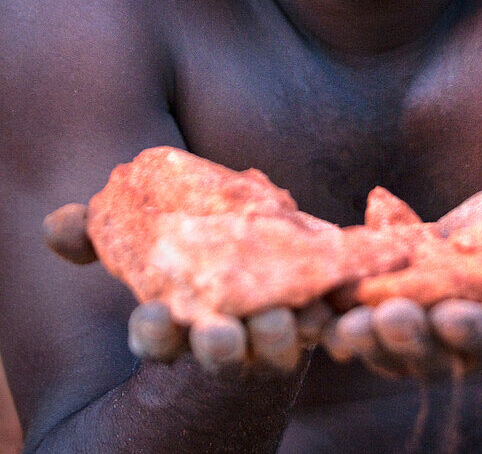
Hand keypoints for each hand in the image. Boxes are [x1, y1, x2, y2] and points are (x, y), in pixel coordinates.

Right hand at [43, 203, 330, 375]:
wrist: (253, 252)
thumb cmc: (188, 250)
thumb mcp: (143, 239)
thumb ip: (98, 234)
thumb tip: (56, 224)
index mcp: (177, 326)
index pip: (158, 340)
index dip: (154, 334)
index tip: (152, 318)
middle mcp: (223, 339)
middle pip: (219, 354)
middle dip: (219, 347)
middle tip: (221, 335)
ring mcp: (269, 334)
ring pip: (274, 348)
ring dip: (276, 336)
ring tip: (279, 316)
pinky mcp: (313, 320)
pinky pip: (322, 326)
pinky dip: (326, 316)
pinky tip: (328, 301)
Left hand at [320, 186, 481, 378]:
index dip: (474, 329)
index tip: (453, 317)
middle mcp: (460, 337)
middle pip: (432, 350)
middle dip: (408, 335)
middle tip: (387, 317)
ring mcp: (420, 325)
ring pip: (389, 343)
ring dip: (365, 334)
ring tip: (344, 321)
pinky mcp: (388, 301)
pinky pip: (360, 313)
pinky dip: (341, 308)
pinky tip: (321, 293)